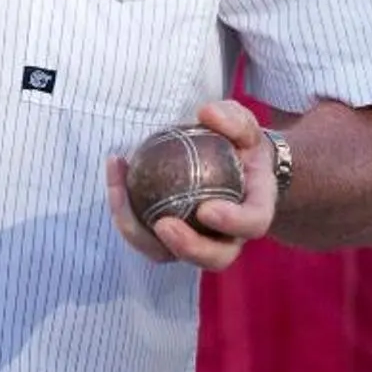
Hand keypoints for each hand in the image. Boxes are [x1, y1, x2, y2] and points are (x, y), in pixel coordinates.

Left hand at [103, 100, 277, 271]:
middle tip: (163, 224)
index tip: (206, 209)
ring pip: (169, 254)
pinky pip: (144, 236)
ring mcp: (197, 243)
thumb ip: (232, 119)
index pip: (252, 224)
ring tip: (119, 194)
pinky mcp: (168, 239)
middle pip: (214, 257)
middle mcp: (230, 237)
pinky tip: (115, 169)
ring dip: (139, 232)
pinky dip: (125, 209)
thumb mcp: (243, 126)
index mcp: (255, 211)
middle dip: (187, 247)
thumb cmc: (240, 145)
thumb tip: (207, 114)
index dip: (232, 223)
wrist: (231, 164)